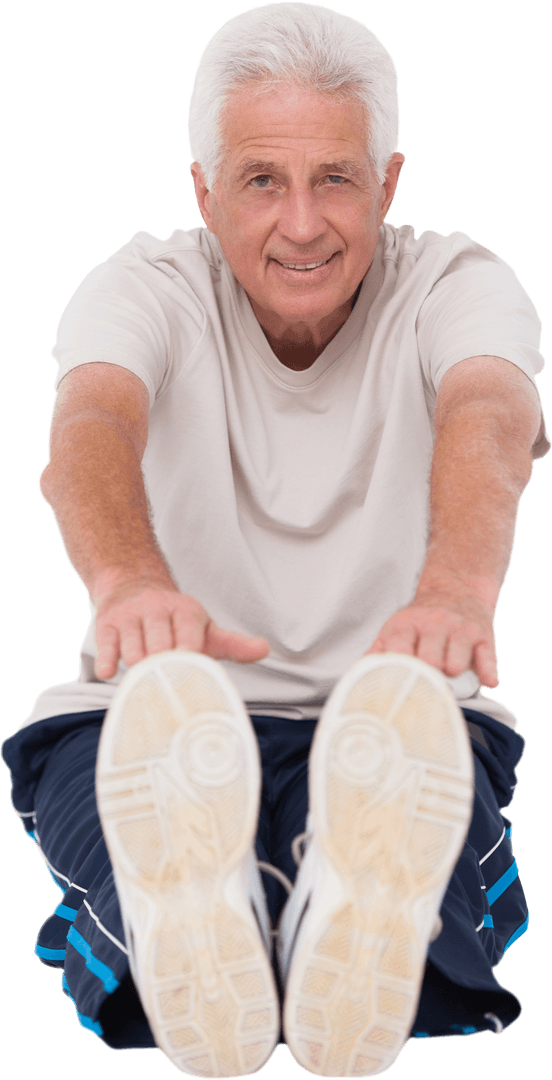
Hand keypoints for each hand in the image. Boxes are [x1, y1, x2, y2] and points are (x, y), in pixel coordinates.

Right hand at [94, 581, 269, 679]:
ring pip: (133, 649)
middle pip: (159, 644)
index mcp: (186, 611)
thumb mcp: (205, 628)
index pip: (189, 634)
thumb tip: (264, 649)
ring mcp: (130, 616)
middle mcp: (157, 609)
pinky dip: (108, 662)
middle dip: (162, 667)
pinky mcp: (106, 624)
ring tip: (146, 684)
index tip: (189, 669)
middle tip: (167, 689)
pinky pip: (106, 646)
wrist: (134, 586)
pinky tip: (111, 673)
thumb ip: (233, 644)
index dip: (188, 652)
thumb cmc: (175, 620)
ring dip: (139, 670)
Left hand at [365, 591, 498, 688]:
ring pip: (457, 659)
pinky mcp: (483, 636)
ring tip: (449, 677)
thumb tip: (358, 680)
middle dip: (427, 676)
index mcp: (406, 625)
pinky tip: (488, 682)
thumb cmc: (421, 621)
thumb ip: (378, 653)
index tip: (397, 687)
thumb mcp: (395, 629)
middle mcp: (434, 625)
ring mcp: (460, 630)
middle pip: (429, 658)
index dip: (399, 669)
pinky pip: (487, 656)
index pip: (399, 648)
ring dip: (453, 673)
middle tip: (424, 690)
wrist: (456, 589)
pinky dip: (488, 671)